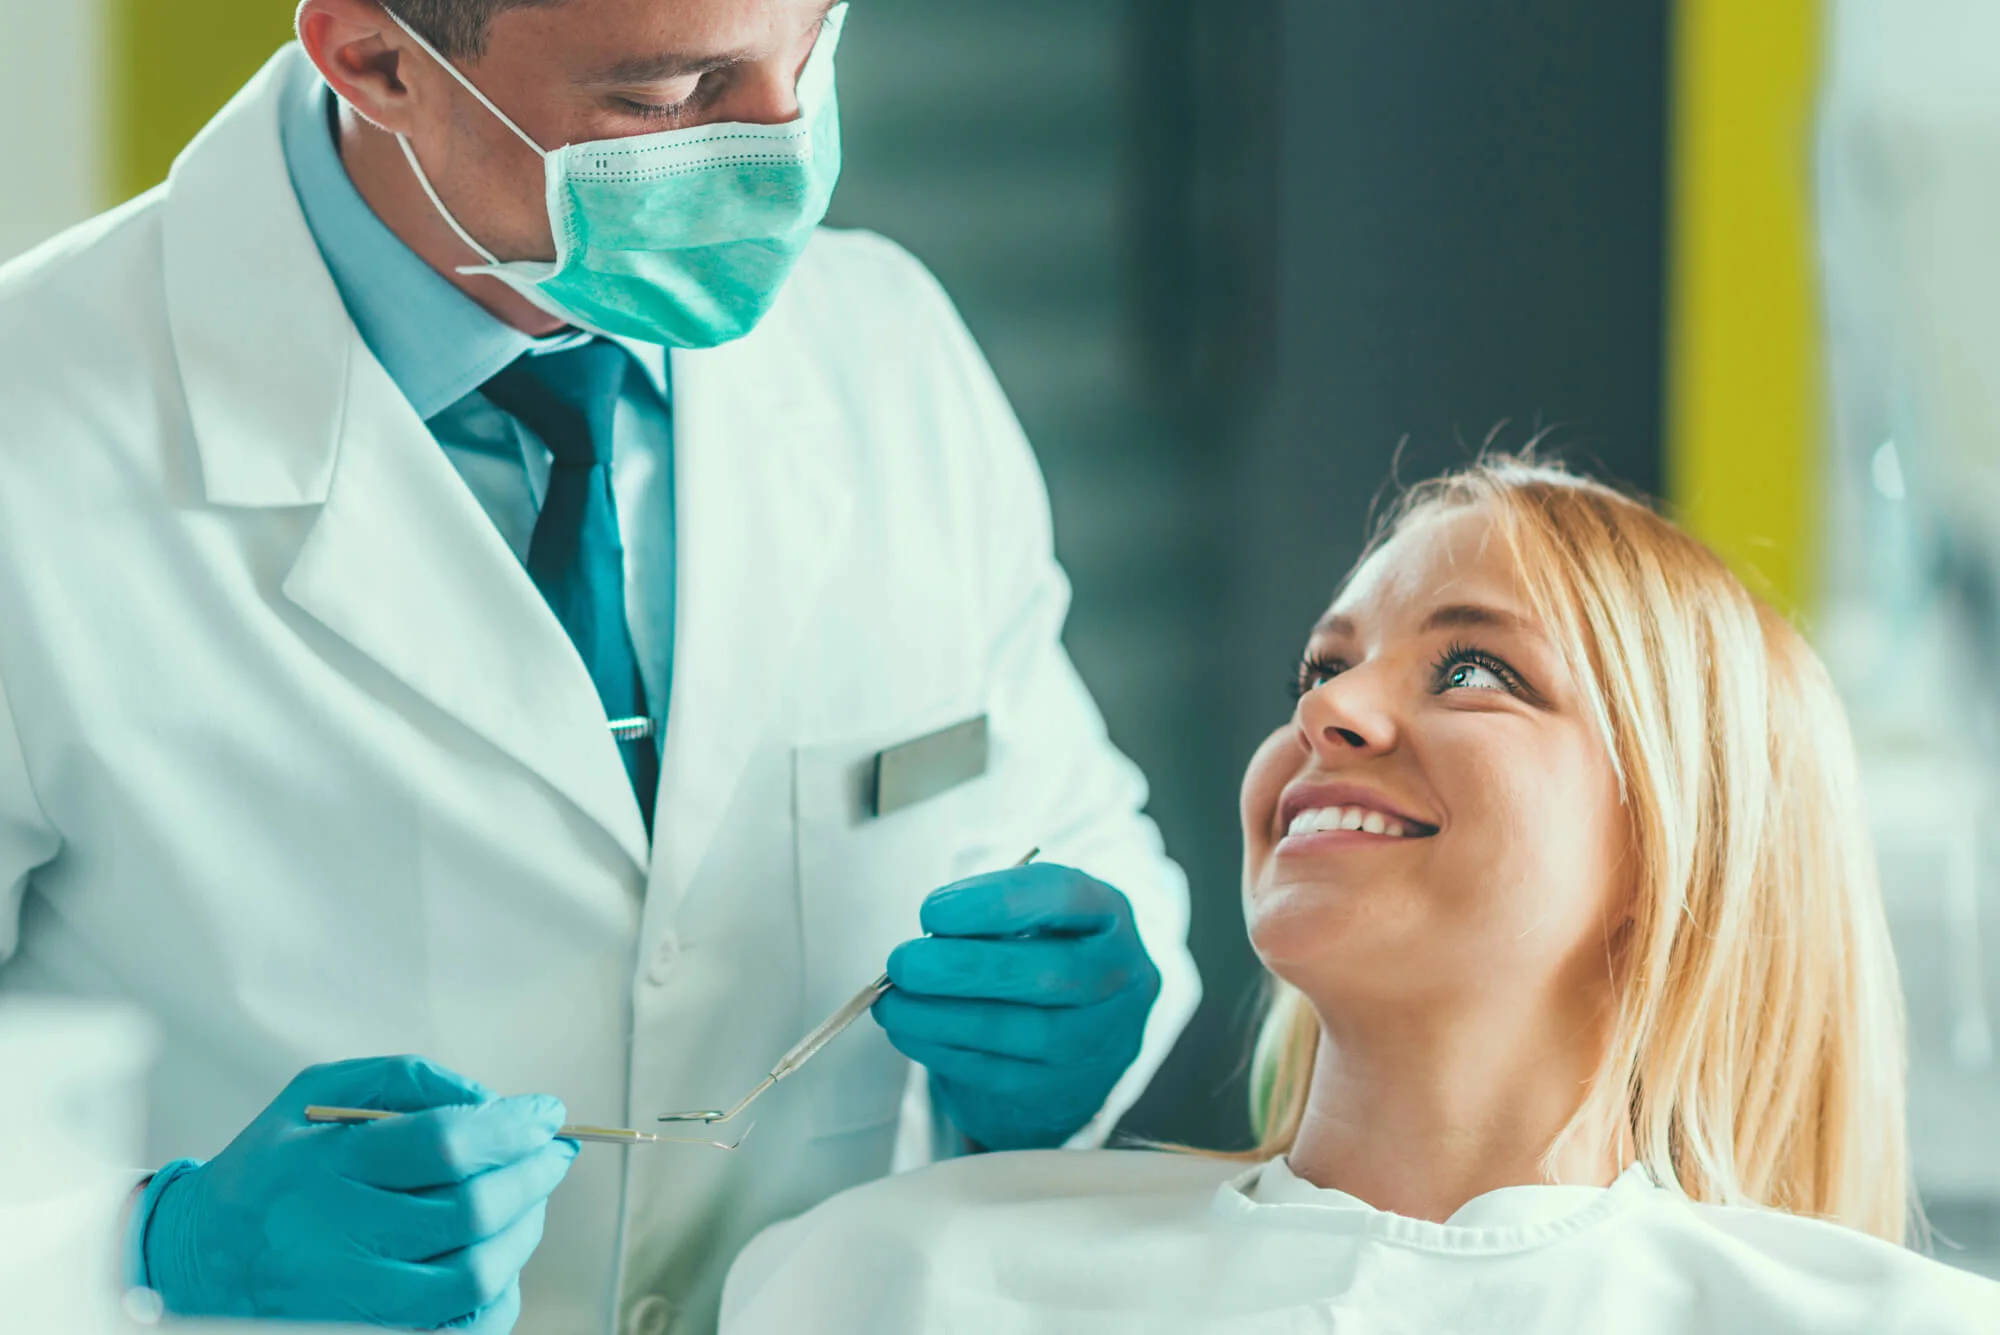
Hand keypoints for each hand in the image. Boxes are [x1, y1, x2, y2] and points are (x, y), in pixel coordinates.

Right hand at [140, 1055, 577, 1330]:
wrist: (197, 1258)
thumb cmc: (273, 1167)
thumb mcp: (319, 1095)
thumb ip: (410, 1082)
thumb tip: (497, 1103)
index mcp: (321, 1166)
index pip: (443, 1144)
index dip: (511, 1128)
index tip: (547, 1115)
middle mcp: (331, 1237)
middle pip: (468, 1212)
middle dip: (532, 1177)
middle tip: (553, 1155)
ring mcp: (344, 1299)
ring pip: (471, 1275)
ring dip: (523, 1232)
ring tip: (532, 1200)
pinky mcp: (357, 1332)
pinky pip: (455, 1326)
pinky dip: (496, 1294)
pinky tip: (500, 1257)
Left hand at [874, 863, 1160, 1150]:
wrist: (1074, 1043)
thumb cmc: (1038, 960)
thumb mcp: (1031, 922)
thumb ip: (990, 922)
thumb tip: (927, 942)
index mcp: (1110, 915)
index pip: (1065, 897)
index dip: (996, 902)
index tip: (932, 911)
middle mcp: (1120, 978)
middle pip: (1051, 973)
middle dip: (965, 967)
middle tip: (903, 962)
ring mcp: (1101, 1040)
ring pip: (1022, 1031)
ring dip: (941, 1016)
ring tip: (891, 1003)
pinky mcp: (1069, 1091)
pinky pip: (1000, 1073)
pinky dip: (943, 1050)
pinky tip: (908, 1032)